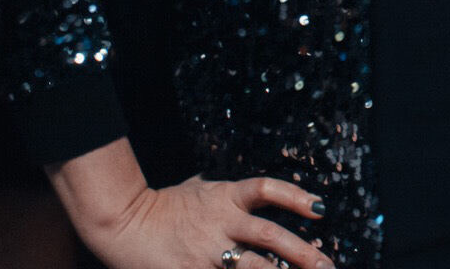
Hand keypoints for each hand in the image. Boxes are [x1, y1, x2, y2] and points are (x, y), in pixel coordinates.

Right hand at [49, 139, 330, 268]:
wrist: (122, 222)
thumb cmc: (160, 205)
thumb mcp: (195, 189)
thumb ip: (221, 191)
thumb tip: (245, 191)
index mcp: (224, 197)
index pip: (268, 190)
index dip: (297, 198)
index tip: (321, 209)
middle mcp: (221, 223)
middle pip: (271, 236)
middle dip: (303, 252)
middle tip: (326, 264)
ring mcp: (209, 251)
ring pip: (255, 265)